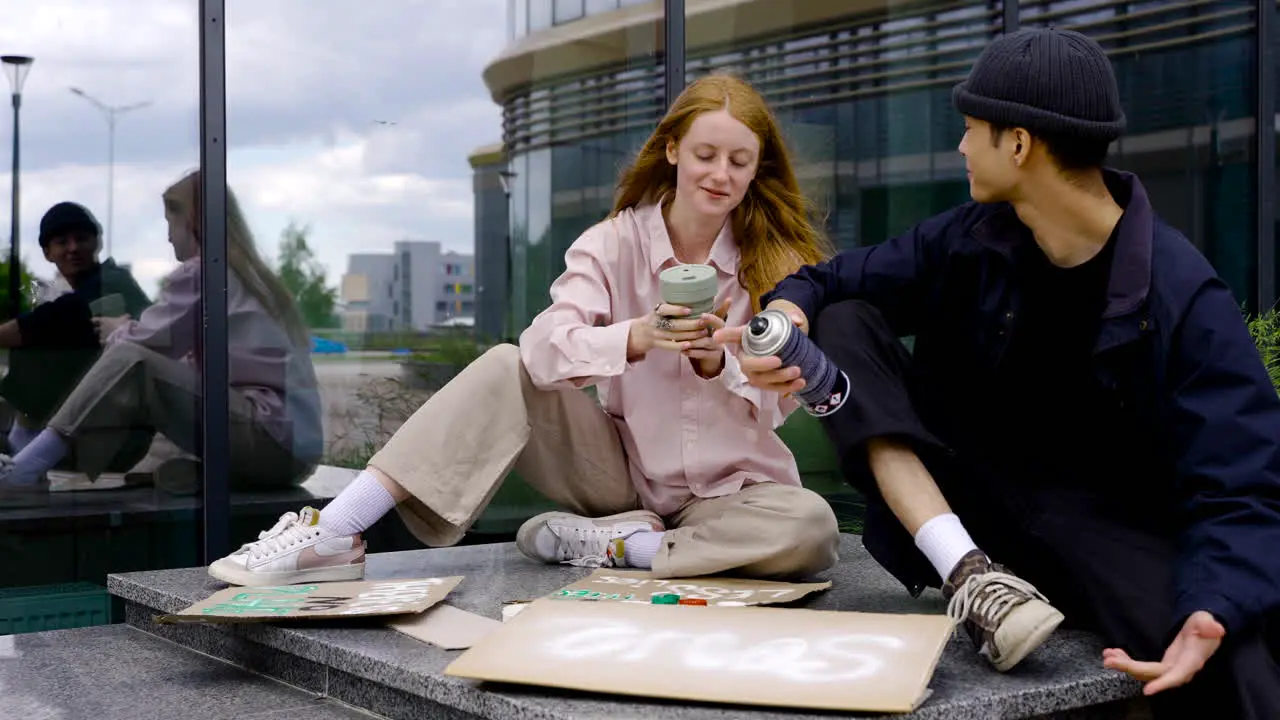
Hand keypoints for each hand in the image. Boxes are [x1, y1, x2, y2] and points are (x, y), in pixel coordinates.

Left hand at [93, 315, 129, 343]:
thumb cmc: (124, 325)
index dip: (94, 321)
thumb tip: (127, 316)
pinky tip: (108, 344)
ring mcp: (101, 336)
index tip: (95, 322)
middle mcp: (100, 328)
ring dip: (102, 337)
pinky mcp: (104, 343)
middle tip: (101, 331)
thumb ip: (125, 317)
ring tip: (106, 339)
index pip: (94, 320)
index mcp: (104, 320)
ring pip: (99, 337)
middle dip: (97, 330)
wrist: (125, 336)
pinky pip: (102, 344)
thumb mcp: (125, 319)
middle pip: (95, 329)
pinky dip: (105, 344)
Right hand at [627, 302, 710, 360]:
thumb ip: (672, 306)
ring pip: (675, 336)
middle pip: (674, 325)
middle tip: (703, 322)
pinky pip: (670, 346)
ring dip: (691, 335)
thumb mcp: (660, 309)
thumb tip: (697, 298)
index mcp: (657, 312)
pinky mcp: (658, 344)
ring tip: (704, 332)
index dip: (677, 310)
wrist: (640, 332)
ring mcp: (657, 335)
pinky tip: (691, 344)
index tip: (689, 310)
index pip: (665, 309)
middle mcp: (656, 323)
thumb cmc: (656, 318)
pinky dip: (680, 346)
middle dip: (690, 324)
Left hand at [684, 299, 730, 377]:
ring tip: (682, 339)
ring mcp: (719, 345)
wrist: (706, 360)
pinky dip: (692, 352)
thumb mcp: (700, 325)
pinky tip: (683, 351)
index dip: (716, 311)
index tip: (703, 314)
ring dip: (694, 340)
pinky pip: (703, 354)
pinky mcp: (715, 356)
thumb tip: (685, 300)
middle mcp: (722, 333)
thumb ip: (697, 315)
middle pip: (719, 325)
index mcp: (718, 323)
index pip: (720, 314)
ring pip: (708, 341)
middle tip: (698, 320)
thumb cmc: (701, 339)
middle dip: (710, 321)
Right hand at [713, 299, 808, 394]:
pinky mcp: (764, 384)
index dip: (724, 336)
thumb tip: (797, 321)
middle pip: (748, 366)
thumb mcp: (779, 322)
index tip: (716, 337)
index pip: (731, 335)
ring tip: (798, 373)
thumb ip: (788, 318)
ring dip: (780, 379)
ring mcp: (753, 374)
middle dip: (763, 366)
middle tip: (780, 361)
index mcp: (743, 340)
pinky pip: (773, 389)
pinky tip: (800, 383)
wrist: (779, 346)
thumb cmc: (772, 332)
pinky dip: (788, 387)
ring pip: (762, 381)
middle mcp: (744, 358)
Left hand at [1102, 611, 1224, 695]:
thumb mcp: (1206, 620)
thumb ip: (1208, 625)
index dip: (1164, 683)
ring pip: (1145, 673)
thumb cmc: (1204, 624)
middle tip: (1109, 661)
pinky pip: (1143, 668)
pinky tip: (1114, 653)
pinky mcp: (1162, 665)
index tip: (1147, 691)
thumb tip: (1216, 628)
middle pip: (1154, 674)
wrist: (1203, 629)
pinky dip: (1126, 661)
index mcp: (1192, 659)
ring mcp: (1170, 668)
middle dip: (1131, 669)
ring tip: (1107, 657)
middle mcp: (1180, 668)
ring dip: (1125, 665)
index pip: (1178, 674)